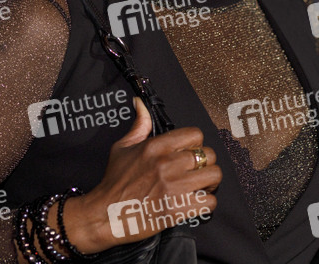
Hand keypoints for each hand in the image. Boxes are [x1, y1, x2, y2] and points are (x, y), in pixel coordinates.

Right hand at [60, 97, 220, 252]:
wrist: (104, 215)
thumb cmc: (114, 182)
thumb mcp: (122, 148)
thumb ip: (139, 125)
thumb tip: (140, 103)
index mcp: (155, 147)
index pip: (195, 134)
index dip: (196, 143)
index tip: (190, 152)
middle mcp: (166, 164)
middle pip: (209, 155)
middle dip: (206, 163)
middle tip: (197, 171)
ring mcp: (173, 187)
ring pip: (214, 176)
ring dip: (210, 182)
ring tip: (201, 186)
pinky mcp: (176, 210)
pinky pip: (209, 202)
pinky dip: (206, 203)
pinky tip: (196, 202)